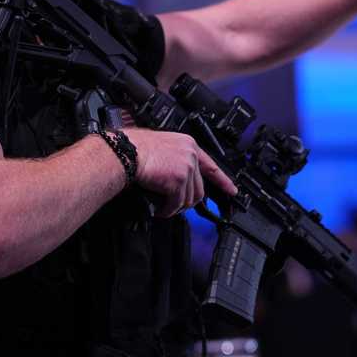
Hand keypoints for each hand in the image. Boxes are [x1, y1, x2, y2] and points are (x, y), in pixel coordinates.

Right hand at [122, 127, 236, 216]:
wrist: (125, 151)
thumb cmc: (135, 149)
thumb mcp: (163, 148)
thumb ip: (176, 161)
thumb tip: (178, 182)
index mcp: (188, 145)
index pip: (211, 166)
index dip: (223, 181)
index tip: (231, 191)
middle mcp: (190, 155)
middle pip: (199, 189)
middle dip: (187, 202)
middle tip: (174, 206)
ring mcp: (186, 167)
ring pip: (189, 200)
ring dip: (175, 207)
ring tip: (163, 207)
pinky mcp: (178, 180)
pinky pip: (176, 204)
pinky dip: (167, 210)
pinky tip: (159, 209)